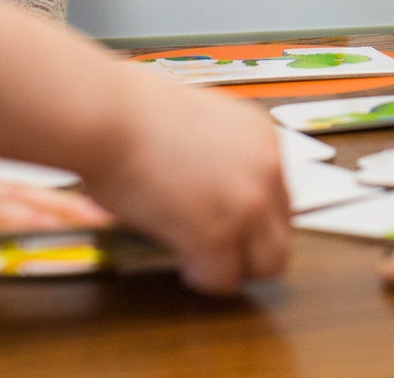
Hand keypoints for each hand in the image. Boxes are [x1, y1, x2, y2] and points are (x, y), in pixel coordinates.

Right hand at [81, 70, 289, 294]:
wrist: (111, 116)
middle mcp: (266, 169)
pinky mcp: (217, 235)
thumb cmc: (135, 114)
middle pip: (282, 234)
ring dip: (235, 268)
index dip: (254, 220)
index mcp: (262, 138)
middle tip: (222, 255)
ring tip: (203, 263)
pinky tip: (184, 265)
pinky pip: (224, 278)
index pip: (280, 198)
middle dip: (252, 250)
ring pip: (267, 264)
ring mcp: (246, 204)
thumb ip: (220, 158)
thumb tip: (210, 190)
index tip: (234, 229)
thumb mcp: (200, 125)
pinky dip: (204, 279)